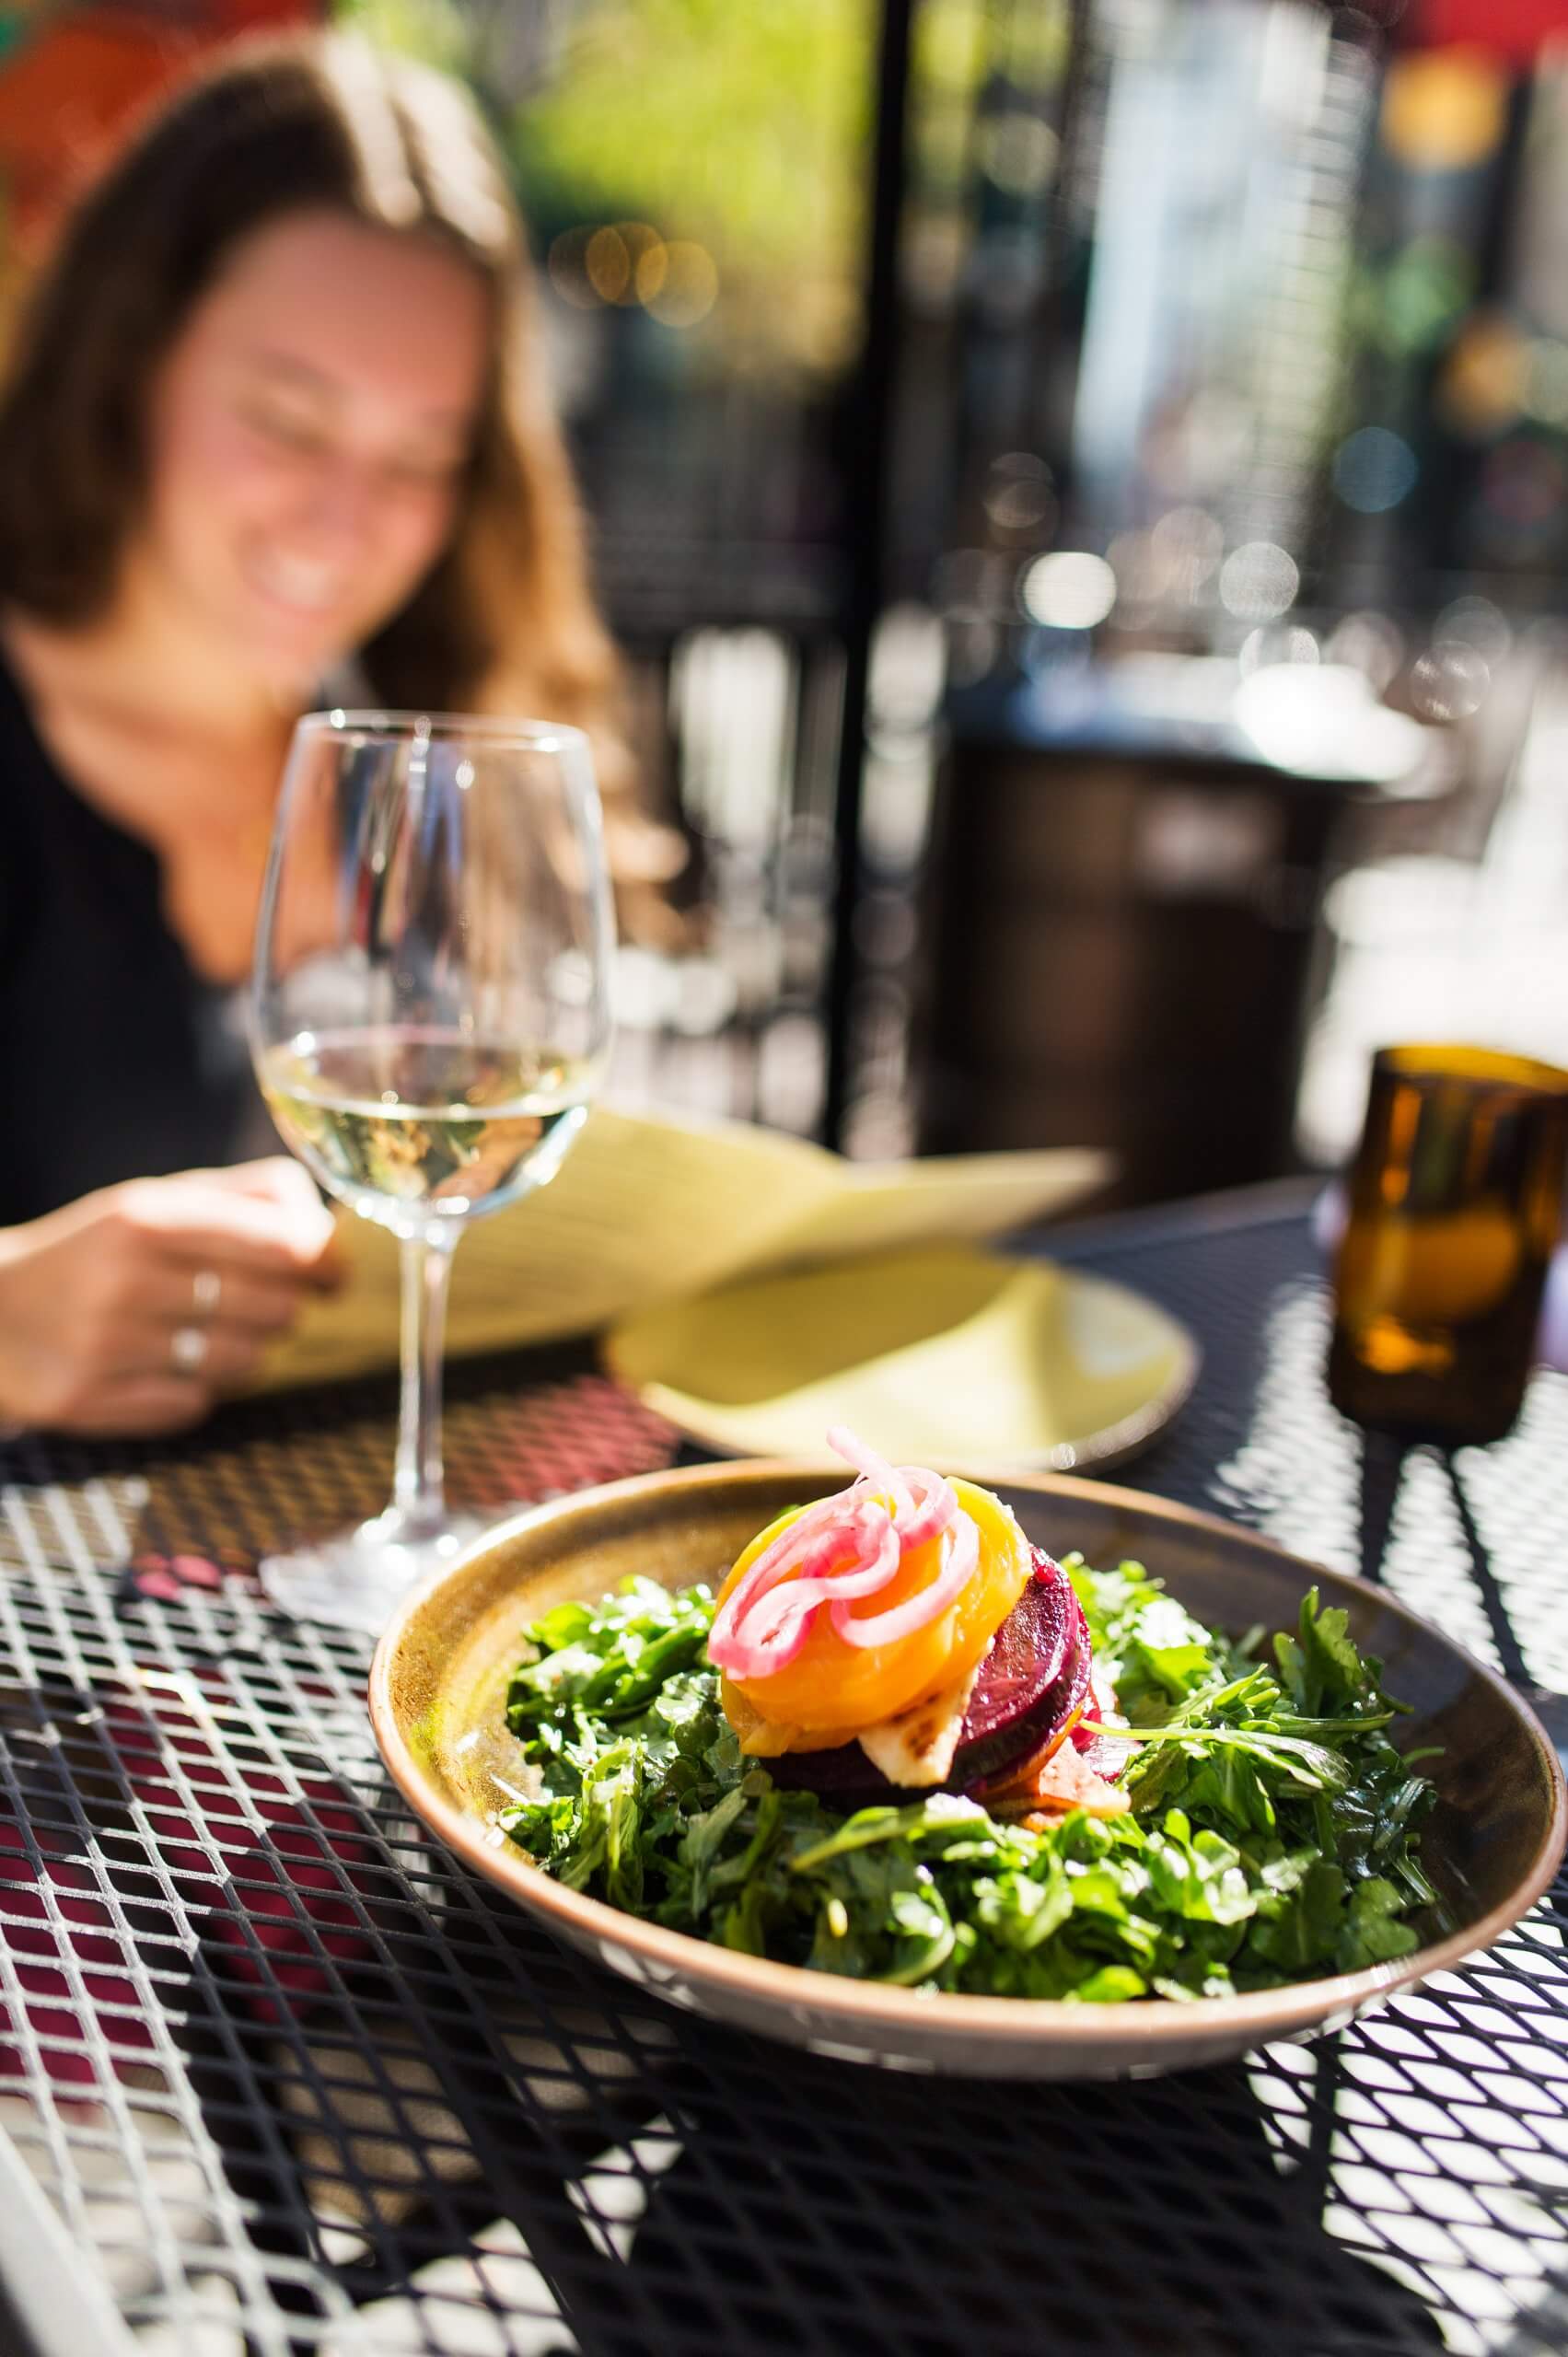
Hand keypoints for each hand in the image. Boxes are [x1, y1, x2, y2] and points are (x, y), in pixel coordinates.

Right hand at [0, 1159, 340, 1435]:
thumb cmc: (95, 1253)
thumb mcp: (155, 1203)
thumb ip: (246, 1200)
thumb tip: (328, 1231)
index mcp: (147, 1217)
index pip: (280, 1245)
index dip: (325, 1264)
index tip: (334, 1275)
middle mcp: (125, 1278)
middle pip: (274, 1309)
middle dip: (285, 1310)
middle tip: (266, 1305)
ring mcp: (103, 1344)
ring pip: (243, 1363)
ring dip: (245, 1353)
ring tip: (210, 1335)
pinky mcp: (85, 1400)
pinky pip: (194, 1405)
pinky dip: (195, 1390)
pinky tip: (163, 1368)